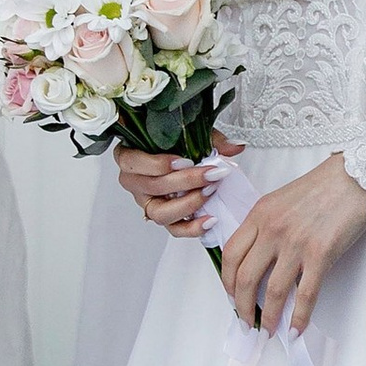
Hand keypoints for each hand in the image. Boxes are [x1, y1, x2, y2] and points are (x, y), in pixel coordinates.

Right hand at [115, 130, 238, 237]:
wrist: (183, 163)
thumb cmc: (177, 147)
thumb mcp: (191, 136)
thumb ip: (211, 139)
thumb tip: (235, 146)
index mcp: (130, 157)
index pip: (132, 162)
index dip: (157, 164)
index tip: (185, 160)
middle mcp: (135, 183)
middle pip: (152, 187)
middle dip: (184, 182)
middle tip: (209, 174)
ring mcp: (148, 203)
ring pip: (159, 213)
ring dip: (188, 204)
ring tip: (209, 192)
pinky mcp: (164, 218)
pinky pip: (174, 229)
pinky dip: (192, 227)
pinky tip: (209, 219)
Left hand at [220, 151, 365, 335]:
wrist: (354, 179)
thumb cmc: (320, 188)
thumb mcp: (280, 200)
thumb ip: (264, 226)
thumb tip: (258, 262)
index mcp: (259, 215)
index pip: (230, 255)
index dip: (226, 281)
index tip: (231, 296)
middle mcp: (272, 230)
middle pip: (245, 277)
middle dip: (242, 307)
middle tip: (246, 322)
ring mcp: (296, 244)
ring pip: (272, 291)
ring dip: (267, 317)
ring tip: (268, 331)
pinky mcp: (320, 255)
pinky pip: (305, 294)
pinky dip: (299, 317)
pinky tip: (295, 330)